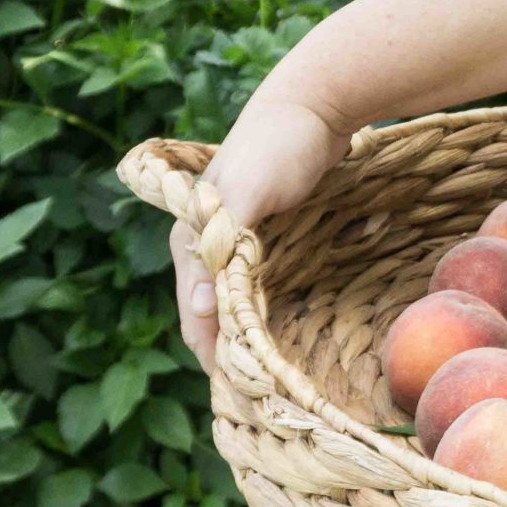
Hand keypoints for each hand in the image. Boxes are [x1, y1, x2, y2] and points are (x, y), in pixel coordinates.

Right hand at [171, 91, 356, 370]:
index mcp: (191, 238)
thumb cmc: (280, 144)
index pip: (196, 315)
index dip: (216, 356)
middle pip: (212, 319)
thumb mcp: (251, 187)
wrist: (315, 104)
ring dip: (251, 342)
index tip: (247, 395)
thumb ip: (225, 238)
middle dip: (232, 359)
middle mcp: (206, 247)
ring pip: (236, 309)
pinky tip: (294, 340)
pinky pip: (262, 290)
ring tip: (278, 384)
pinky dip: (270, 317)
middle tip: (266, 402)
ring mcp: (236, 245)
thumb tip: (205, 306)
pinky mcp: (267, 242)